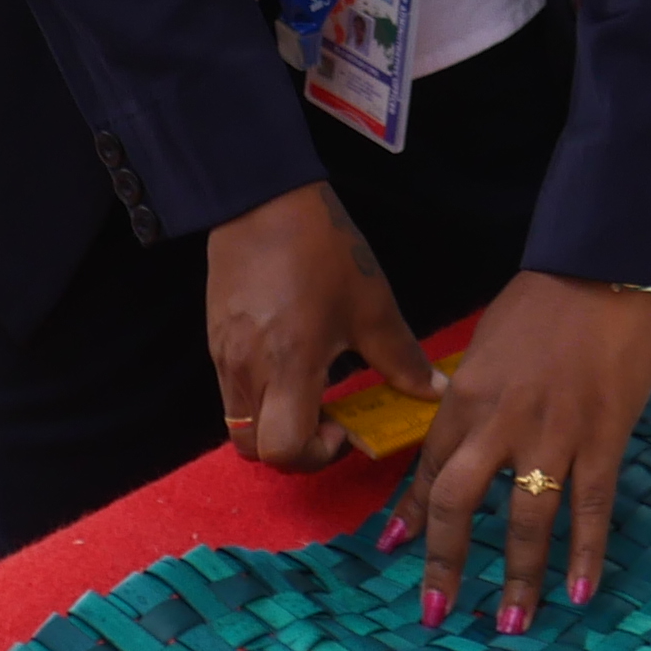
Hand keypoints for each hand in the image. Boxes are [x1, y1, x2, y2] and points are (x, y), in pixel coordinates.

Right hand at [204, 180, 440, 471]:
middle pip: (254, 450)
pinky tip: (292, 362)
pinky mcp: (216, 338)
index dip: (316, 455)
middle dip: (294, 450)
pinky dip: (262, 397)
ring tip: (312, 389)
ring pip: (239, 422)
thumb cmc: (321, 248)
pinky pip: (233, 390)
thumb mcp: (371, 304)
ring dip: (275, 424)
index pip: (282, 450)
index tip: (344, 425)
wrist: (261, 196)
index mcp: (288, 366)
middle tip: (329, 420)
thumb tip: (433, 392)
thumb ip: (401, 357)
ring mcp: (224, 356)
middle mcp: (247, 371)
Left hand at [390, 271, 650, 626]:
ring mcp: (554, 434)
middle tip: (437, 612)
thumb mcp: (489, 346)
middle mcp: (501, 422)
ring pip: (528, 520)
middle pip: (461, 504)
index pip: (431, 467)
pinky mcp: (602, 437)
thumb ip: (474, 399)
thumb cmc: (544, 304)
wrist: (603, 268)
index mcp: (467, 396)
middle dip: (446, 563)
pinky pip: (592, 508)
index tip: (396, 550)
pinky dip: (586, 555)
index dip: (413, 514)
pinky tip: (581, 593)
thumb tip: (463, 440)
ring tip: (512, 624)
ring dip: (518, 578)